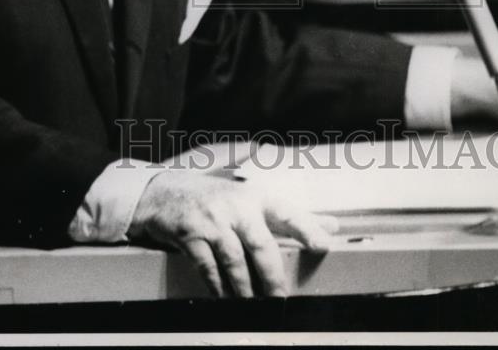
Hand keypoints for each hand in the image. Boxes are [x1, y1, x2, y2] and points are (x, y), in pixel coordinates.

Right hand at [128, 167, 337, 297]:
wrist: (166, 191)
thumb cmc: (217, 199)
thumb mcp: (252, 201)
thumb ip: (290, 217)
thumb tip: (332, 227)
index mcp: (256, 197)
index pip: (287, 212)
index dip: (307, 228)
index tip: (323, 245)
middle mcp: (236, 206)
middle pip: (261, 244)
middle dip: (272, 277)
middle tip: (280, 300)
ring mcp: (212, 220)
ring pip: (235, 261)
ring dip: (244, 289)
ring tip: (252, 306)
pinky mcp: (190, 234)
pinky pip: (208, 267)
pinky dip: (217, 286)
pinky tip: (224, 298)